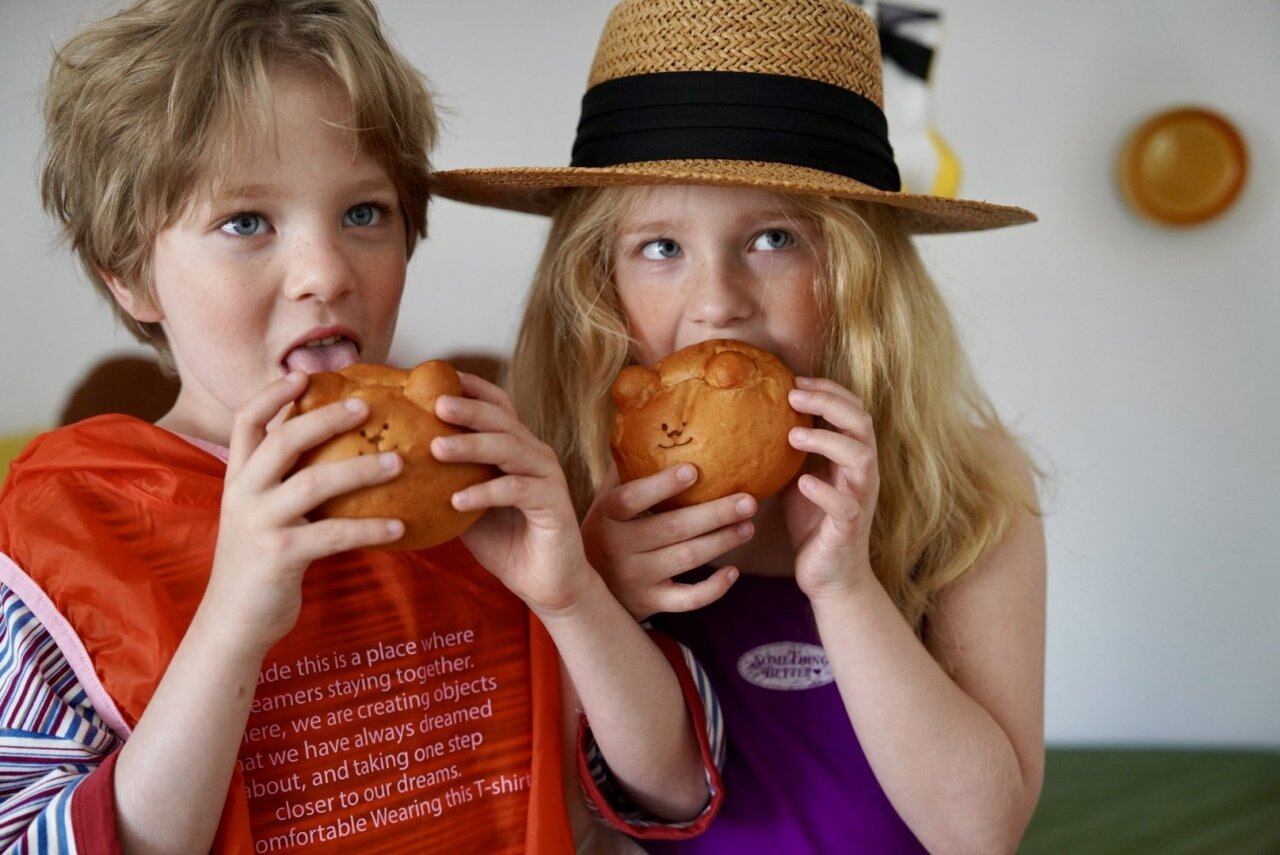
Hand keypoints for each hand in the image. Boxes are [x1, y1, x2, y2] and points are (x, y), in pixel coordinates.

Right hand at [202, 372, 404, 655]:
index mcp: (238, 478)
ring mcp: (259, 523)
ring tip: (399, 461)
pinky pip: (333, 534)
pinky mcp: (280, 555)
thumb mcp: (262, 513)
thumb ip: (284, 481)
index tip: (302, 373)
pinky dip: (370, 528)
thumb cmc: (260, 562)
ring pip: (313, 482)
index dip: (271, 394)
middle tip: (368, 405)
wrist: (234, 621)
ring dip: (360, 469)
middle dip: (326, 417)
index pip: (245, 421)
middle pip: (284, 440)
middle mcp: (243, 493)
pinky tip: (400, 527)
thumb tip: (331, 449)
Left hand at [432, 373, 593, 616]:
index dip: (472, 388)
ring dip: (472, 446)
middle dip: (468, 409)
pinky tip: (456, 501)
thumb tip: (394, 463)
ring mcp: (548, 477)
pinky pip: (517, 490)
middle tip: (435, 404)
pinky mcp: (554, 504)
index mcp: (516, 447)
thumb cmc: (505, 541)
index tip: (437, 377)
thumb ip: (444, 481)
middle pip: (503, 419)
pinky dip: (485, 492)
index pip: (498, 405)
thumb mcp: (466, 506)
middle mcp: (535, 454)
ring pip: (510, 449)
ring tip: (436, 448)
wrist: (546, 583)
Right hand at [582, 463, 753, 620]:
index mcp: (606, 516)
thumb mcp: (604, 502)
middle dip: (715, 514)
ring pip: (686, 559)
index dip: (660, 485)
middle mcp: (618, 548)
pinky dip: (713, 589)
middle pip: (672, 529)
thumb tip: (645, 423)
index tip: (693, 470)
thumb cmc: (605, 531)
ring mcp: (634, 578)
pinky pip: (687, 600)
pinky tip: (733, 572)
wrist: (581, 589)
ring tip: (748, 526)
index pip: (630, 499)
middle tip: (749, 500)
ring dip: (722, 541)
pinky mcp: (649, 603)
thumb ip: (623, 470)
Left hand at [783, 376, 879, 599]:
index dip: (829, 389)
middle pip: (861, 423)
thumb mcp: (796, 479)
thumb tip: (752, 423)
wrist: (830, 576)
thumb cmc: (813, 524)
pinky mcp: (850, 528)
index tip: (794, 379)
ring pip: (862, 458)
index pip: (852, 410)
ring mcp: (859, 500)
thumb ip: (788, 453)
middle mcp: (861, 474)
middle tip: (793, 394)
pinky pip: (846, 506)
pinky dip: (825, 491)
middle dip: (829, 402)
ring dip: (827, 440)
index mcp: (851, 457)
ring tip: (793, 434)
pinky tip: (803, 481)